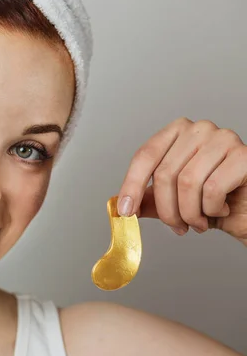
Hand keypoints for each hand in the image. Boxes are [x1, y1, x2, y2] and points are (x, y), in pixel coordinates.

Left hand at [117, 117, 246, 245]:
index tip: (125, 211)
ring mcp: (223, 138)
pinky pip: (213, 188)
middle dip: (167, 209)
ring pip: (187, 182)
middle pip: (164, 172)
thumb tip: (120, 204)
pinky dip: (212, 209)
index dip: (132, 185)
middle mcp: (199, 129)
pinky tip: (222, 210)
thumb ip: (151, 199)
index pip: (145, 155)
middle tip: (177, 227)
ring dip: (190, 213)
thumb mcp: (177, 200)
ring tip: (199, 222)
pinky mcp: (244, 156)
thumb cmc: (219, 201)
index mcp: (178, 132)